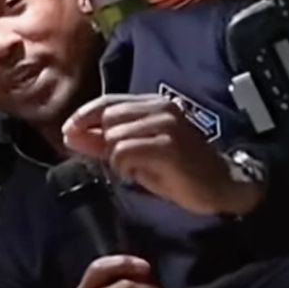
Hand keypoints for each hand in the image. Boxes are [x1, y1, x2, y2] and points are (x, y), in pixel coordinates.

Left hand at [62, 94, 262, 216]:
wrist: (220, 185)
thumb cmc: (176, 169)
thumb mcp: (135, 154)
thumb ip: (103, 142)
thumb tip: (70, 134)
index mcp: (152, 104)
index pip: (107, 101)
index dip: (84, 115)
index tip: (68, 131)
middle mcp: (160, 108)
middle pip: (106, 119)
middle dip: (102, 143)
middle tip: (120, 162)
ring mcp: (166, 125)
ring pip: (113, 136)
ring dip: (116, 158)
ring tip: (135, 169)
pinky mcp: (168, 145)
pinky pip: (124, 152)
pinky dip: (123, 167)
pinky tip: (137, 175)